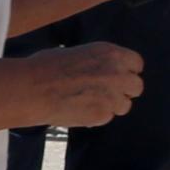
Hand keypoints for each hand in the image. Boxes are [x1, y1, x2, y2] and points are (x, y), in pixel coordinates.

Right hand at [20, 41, 144, 131]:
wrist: (32, 88)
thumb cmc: (45, 66)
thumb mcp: (78, 53)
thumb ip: (97, 62)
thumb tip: (100, 71)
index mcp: (110, 53)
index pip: (136, 63)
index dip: (126, 71)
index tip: (117, 76)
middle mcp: (117, 73)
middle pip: (136, 86)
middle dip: (124, 90)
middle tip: (107, 93)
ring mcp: (112, 96)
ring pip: (124, 105)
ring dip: (112, 105)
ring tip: (90, 103)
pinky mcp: (103, 115)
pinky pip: (107, 117)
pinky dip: (97, 116)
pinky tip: (79, 110)